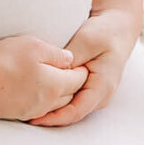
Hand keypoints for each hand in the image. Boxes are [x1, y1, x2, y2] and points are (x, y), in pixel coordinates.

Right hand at [0, 33, 89, 122]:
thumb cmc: (3, 59)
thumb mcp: (34, 46)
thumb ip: (56, 54)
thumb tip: (70, 60)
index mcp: (55, 85)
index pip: (79, 80)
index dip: (82, 70)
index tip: (81, 63)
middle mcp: (47, 103)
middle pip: (70, 96)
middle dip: (73, 85)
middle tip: (72, 73)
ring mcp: (31, 111)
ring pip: (54, 106)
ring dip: (59, 96)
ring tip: (55, 83)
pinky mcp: (16, 115)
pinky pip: (38, 110)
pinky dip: (42, 103)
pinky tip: (35, 93)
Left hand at [27, 7, 139, 127]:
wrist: (119, 26)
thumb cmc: (106, 32)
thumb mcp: (87, 41)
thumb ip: (71, 59)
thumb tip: (55, 74)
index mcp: (103, 87)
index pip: (76, 112)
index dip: (53, 118)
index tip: (33, 117)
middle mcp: (101, 95)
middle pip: (72, 114)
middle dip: (50, 117)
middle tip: (24, 115)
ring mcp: (96, 93)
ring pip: (71, 109)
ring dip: (52, 110)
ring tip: (29, 108)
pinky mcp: (90, 88)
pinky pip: (72, 100)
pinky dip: (57, 100)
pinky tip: (41, 96)